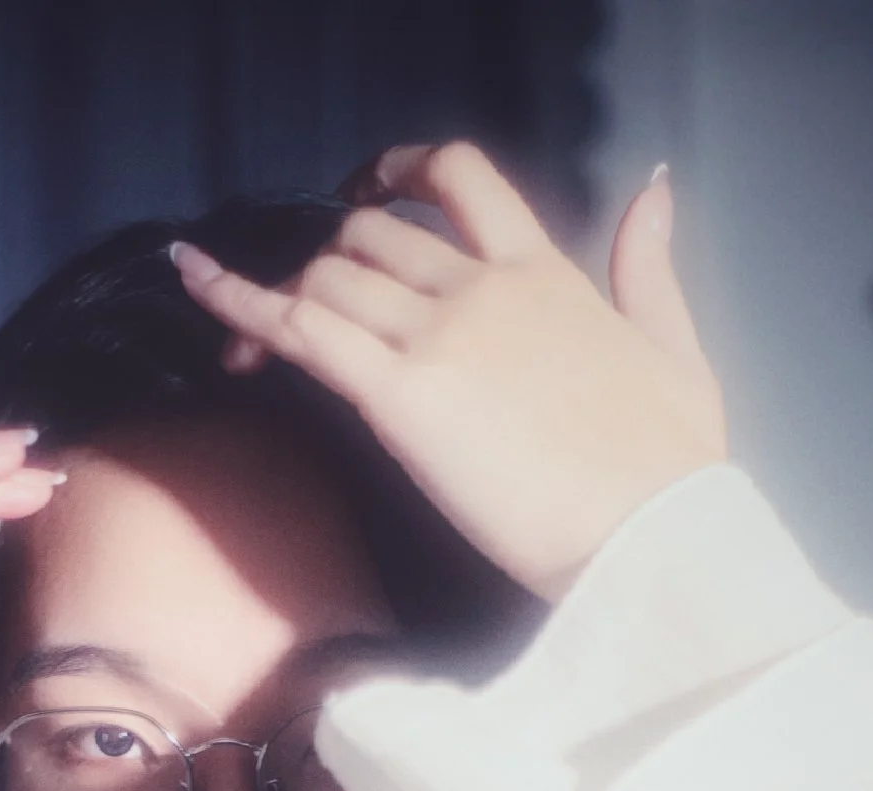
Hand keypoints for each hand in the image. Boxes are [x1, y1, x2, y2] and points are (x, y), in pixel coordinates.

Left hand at [170, 143, 725, 602]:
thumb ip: (650, 266)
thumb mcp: (676, 350)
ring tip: (248, 345)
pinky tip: (196, 284)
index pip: (462, 180)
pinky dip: (237, 300)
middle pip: (372, 238)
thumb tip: (650, 192)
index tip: (368, 190)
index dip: (402, 173)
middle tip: (305, 322)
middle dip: (328, 267)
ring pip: (329, 277)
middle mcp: (483, 288)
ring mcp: (440, 336)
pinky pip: (300, 328)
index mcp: (545, 273)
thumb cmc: (667, 473)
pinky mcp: (403, 396)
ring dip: (284, 301)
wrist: (650, 535)